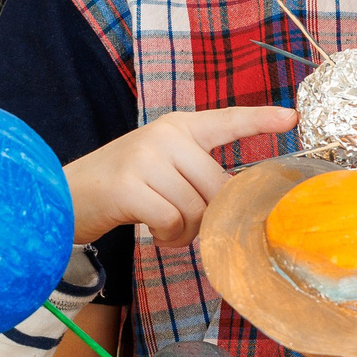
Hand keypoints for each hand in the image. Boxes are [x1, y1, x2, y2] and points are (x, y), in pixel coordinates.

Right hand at [65, 106, 293, 245]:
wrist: (63, 196)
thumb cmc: (120, 187)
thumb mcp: (159, 166)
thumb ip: (193, 173)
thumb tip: (232, 202)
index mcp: (178, 127)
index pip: (226, 120)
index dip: (260, 120)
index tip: (292, 119)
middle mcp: (165, 136)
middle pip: (218, 185)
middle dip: (208, 215)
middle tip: (183, 222)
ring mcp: (146, 158)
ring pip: (197, 208)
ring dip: (186, 230)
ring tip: (164, 226)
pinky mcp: (131, 186)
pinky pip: (173, 222)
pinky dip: (168, 237)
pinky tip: (154, 232)